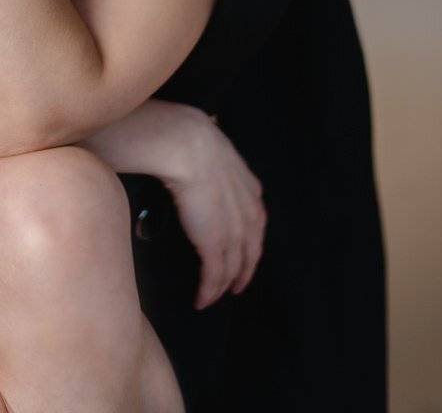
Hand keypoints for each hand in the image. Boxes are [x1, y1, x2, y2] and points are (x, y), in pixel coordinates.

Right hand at [162, 111, 266, 310]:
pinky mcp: (214, 243)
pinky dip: (209, 290)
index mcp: (250, 189)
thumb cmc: (189, 140)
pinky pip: (214, 275)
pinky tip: (202, 300)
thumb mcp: (212, 149)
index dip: (250, 242)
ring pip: (233, 266)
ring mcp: (232, 229)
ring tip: (213, 297)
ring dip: (223, 285)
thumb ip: (213, 161)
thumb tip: (199, 156)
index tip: (243, 254)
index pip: (256, 224)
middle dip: (244, 271)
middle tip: (235, 287)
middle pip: (250, 250)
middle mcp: (247, 212)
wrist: (185, 146)